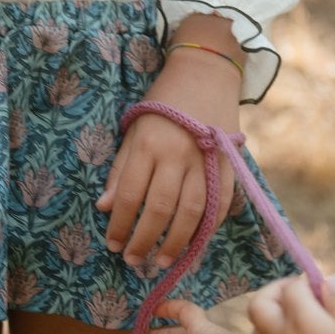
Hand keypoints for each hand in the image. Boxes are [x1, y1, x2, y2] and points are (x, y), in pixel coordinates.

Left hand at [96, 30, 241, 273]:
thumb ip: (120, 169)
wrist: (207, 72)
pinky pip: (220, 205)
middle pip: (159, 209)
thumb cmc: (164, 102)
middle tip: (133, 261)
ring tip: (162, 261)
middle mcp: (177, 154)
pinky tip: (193, 243)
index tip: (112, 244)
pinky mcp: (230, 164)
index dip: (119, 225)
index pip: (128, 194)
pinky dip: (207, 228)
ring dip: (176, 243)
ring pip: (191, 213)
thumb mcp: (134, 128)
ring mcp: (207, 160)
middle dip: (144, 240)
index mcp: (148, 143)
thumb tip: (104, 208)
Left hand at [248, 274, 334, 333]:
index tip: (324, 288)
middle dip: (275, 292)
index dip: (306, 281)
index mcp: (300, 322)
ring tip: (296, 317)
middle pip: (259, 304)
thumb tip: (326, 279)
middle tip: (299, 294)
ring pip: (257, 329)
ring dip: (271, 315)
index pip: (291, 288)